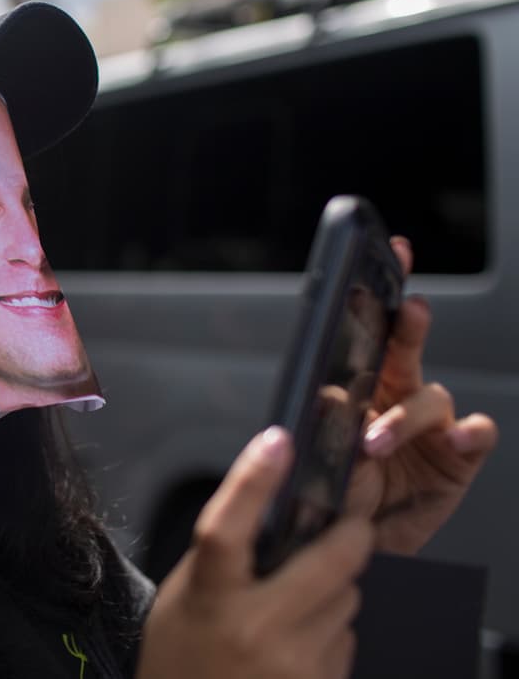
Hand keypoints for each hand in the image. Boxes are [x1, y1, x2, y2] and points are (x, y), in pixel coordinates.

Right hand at [138, 429, 372, 678]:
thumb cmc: (182, 652)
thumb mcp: (189, 595)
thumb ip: (228, 556)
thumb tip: (278, 505)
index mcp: (210, 596)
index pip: (228, 528)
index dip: (253, 481)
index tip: (277, 440)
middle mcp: (255, 628)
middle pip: (332, 560)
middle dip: (353, 533)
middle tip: (353, 522)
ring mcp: (295, 664)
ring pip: (348, 598)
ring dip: (335, 591)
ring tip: (299, 606)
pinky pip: (348, 640)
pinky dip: (332, 632)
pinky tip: (298, 647)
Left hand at [343, 237, 497, 554]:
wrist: (359, 542)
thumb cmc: (338, 492)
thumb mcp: (321, 454)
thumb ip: (327, 423)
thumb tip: (329, 395)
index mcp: (362, 385)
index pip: (372, 333)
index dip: (383, 293)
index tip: (393, 253)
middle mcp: (399, 396)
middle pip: (408, 348)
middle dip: (409, 324)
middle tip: (408, 311)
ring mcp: (432, 426)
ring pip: (431, 398)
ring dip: (405, 417)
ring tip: (374, 442)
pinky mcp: (458, 457)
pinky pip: (474, 435)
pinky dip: (469, 433)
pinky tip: (459, 438)